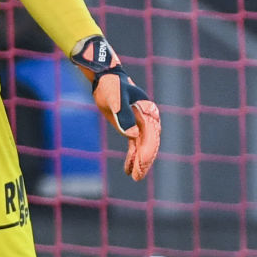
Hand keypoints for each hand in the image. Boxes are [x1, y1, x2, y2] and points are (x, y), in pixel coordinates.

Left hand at [69, 36, 161, 181]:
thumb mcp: (115, 97)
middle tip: (137, 176)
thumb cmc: (111, 85)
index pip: (151, 136)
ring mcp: (139, 124)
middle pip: (149, 144)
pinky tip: (128, 169)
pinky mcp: (130, 127)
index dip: (146, 152)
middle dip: (145, 161)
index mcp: (148, 112)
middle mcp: (147, 120)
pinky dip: (132, 157)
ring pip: (142, 147)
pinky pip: (134, 145)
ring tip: (135, 178)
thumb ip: (123, 114)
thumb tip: (131, 135)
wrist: (105, 78)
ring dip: (140, 162)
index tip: (140, 165)